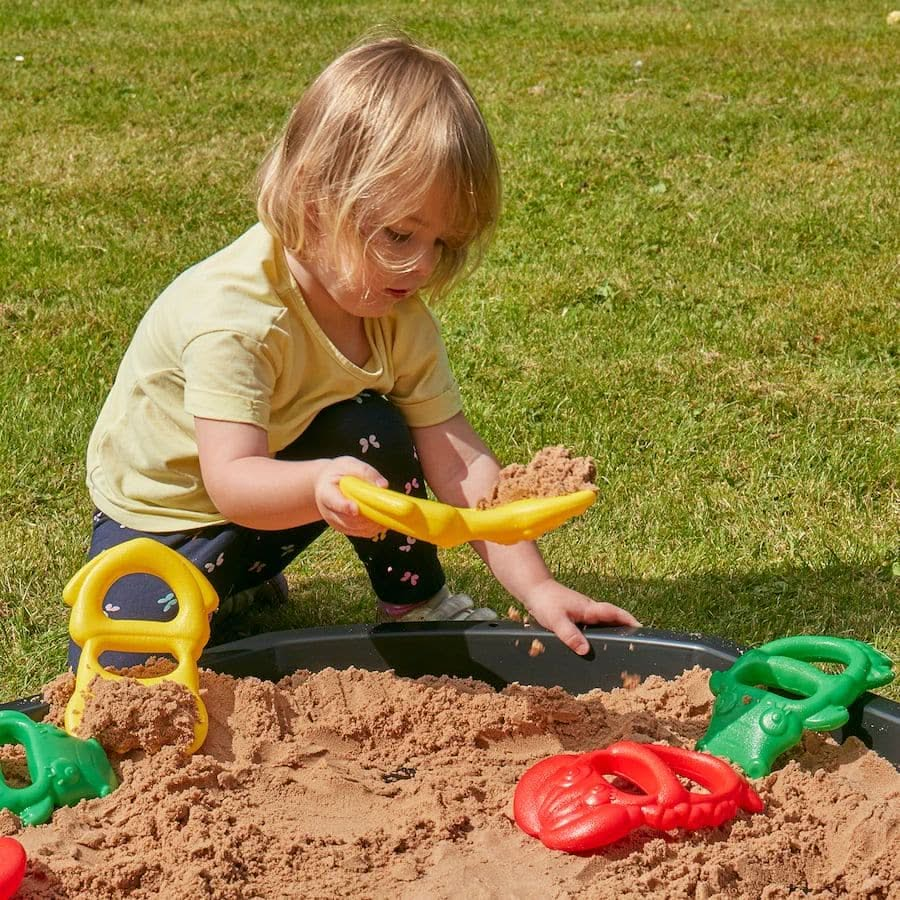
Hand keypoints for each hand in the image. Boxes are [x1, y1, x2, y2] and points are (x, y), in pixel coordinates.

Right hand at [314, 456, 389, 537]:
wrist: (327, 484)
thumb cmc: (340, 472)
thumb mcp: (350, 465)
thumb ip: (365, 472)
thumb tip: (383, 485)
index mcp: (326, 493)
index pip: (334, 502)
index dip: (345, 507)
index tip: (356, 509)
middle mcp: (328, 512)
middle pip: (349, 520)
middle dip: (369, 516)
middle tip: (386, 511)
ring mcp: (337, 523)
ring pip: (358, 529)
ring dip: (374, 523)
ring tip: (388, 513)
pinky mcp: (346, 529)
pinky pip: (363, 532)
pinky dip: (375, 527)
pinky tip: (384, 518)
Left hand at [521, 580, 640, 655]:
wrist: (534, 589)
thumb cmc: (546, 602)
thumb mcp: (557, 621)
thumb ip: (570, 635)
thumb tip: (585, 651)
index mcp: (590, 609)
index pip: (615, 613)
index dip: (630, 621)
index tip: (642, 630)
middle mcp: (590, 609)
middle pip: (613, 618)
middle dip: (625, 628)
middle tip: (635, 642)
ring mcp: (584, 610)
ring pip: (603, 621)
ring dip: (613, 629)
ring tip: (620, 645)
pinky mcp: (577, 613)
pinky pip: (594, 623)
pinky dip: (600, 631)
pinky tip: (596, 642)